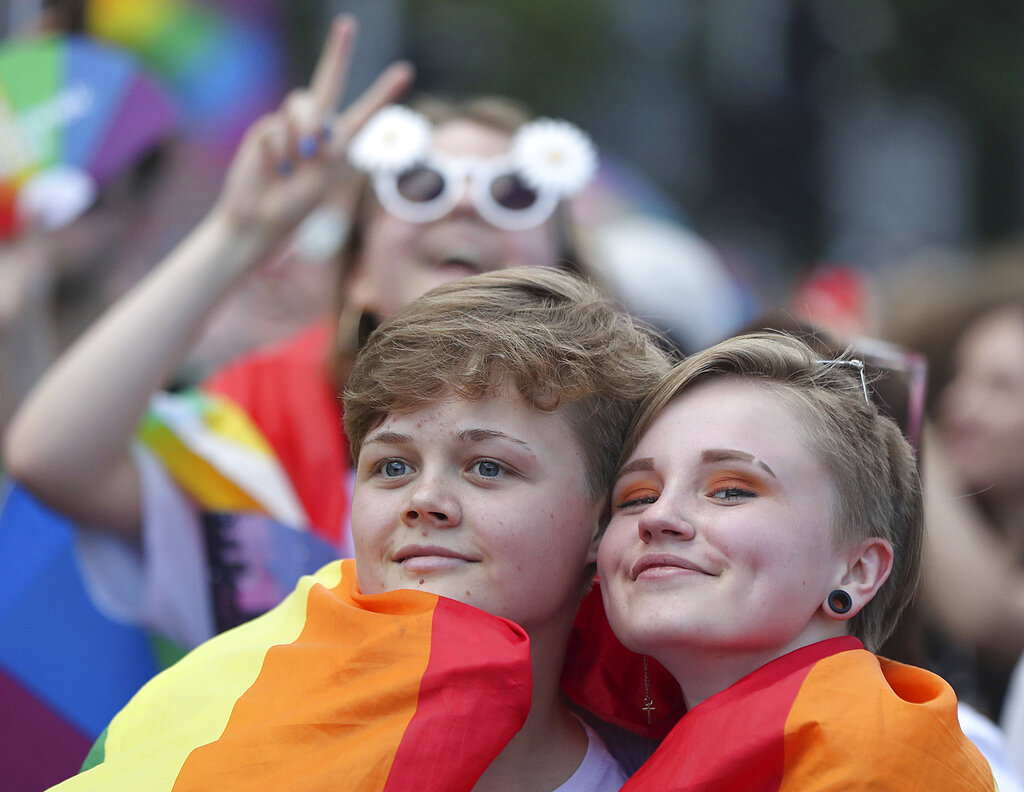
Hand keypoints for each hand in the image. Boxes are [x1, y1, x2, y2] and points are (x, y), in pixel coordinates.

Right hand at [214, 16, 413, 247]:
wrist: (259, 219)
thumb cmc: (295, 206)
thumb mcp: (322, 177)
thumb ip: (324, 145)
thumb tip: (314, 118)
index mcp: (339, 144)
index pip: (364, 113)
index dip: (383, 93)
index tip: (405, 70)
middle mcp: (315, 128)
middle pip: (328, 81)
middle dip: (337, 52)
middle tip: (347, 24)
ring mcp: (289, 126)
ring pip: (302, 103)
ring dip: (304, 128)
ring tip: (298, 160)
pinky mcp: (265, 129)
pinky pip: (276, 127)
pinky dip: (278, 150)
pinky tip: (275, 168)